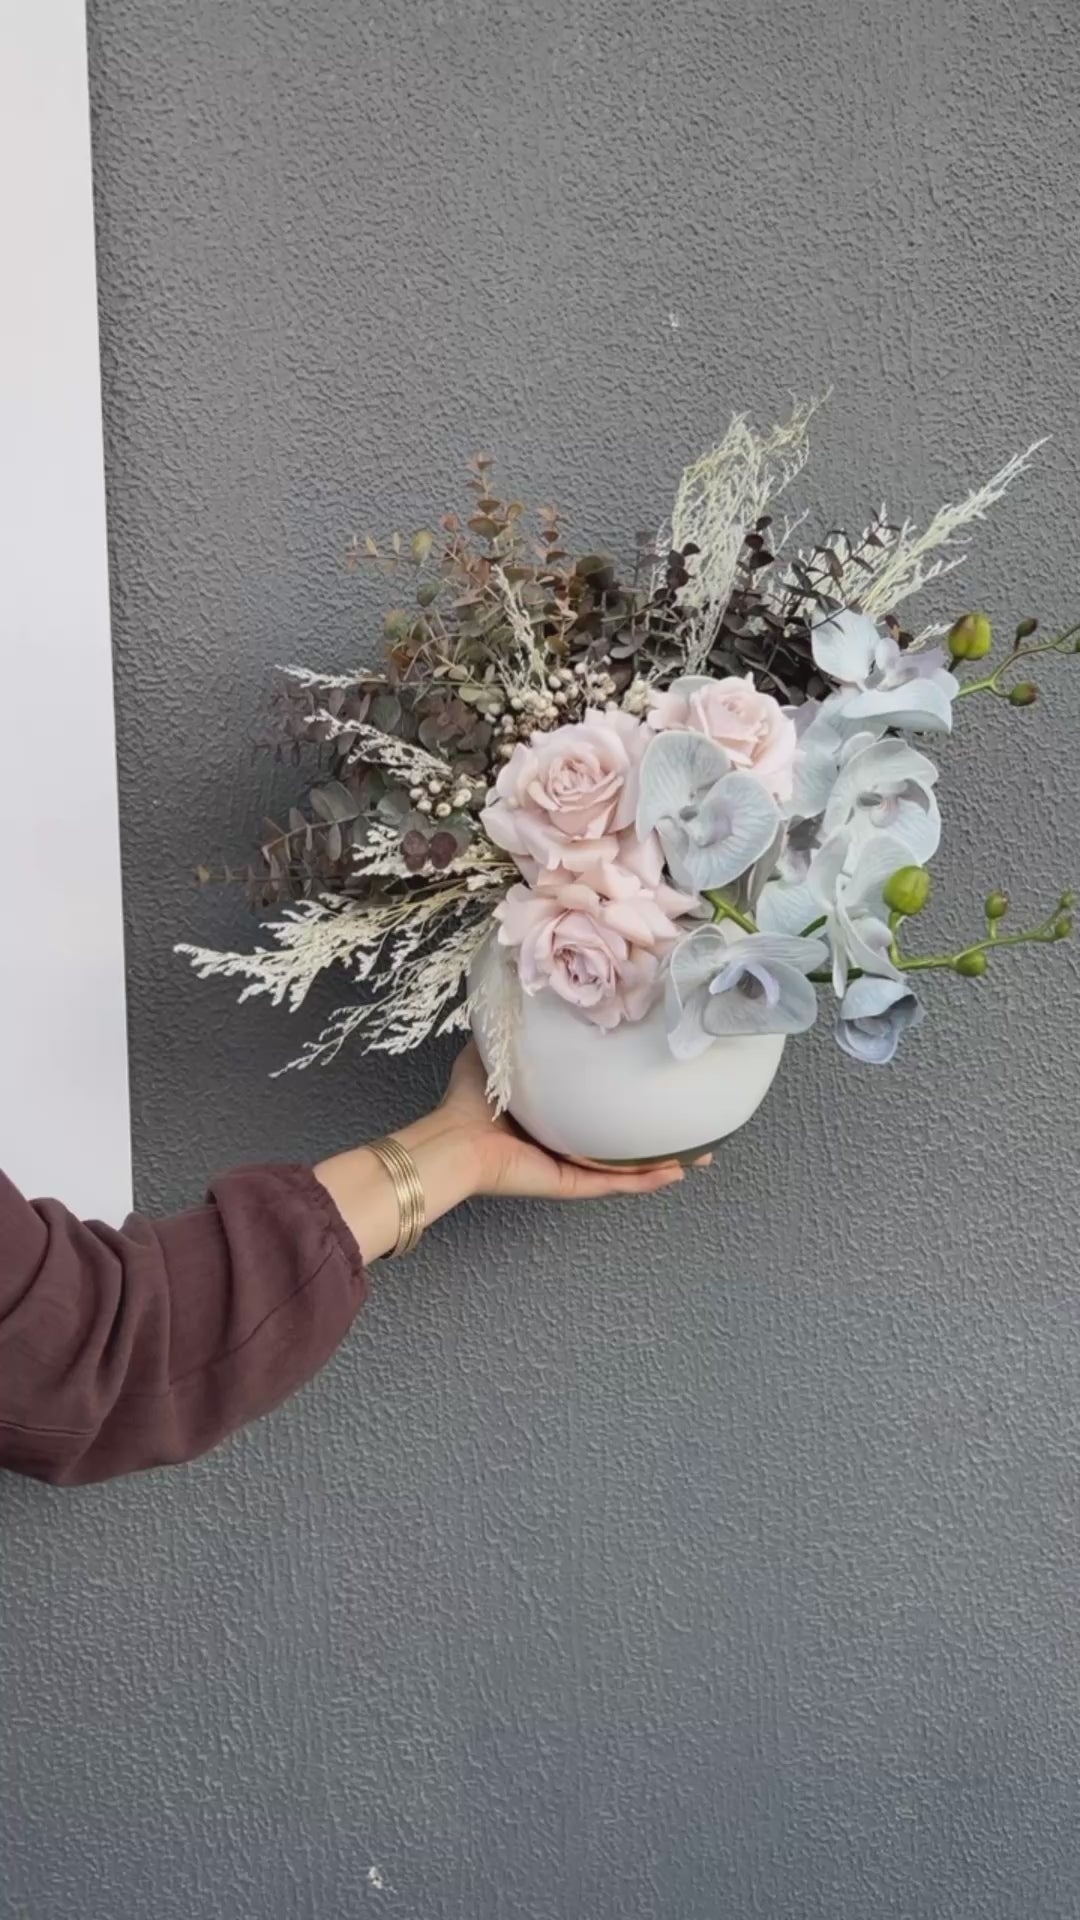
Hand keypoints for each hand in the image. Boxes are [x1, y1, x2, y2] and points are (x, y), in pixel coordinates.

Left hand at [316, 1042, 704, 1263]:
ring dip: (666, 1162)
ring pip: (629, 1168)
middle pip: (624, 1142)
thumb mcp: (495, 1054)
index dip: (629, 1097)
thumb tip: (520, 995)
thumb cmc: (468, 1102)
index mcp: (553, 1115)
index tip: (658, 1080)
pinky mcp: (569, 1183)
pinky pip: (614, 1184)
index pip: (599, 1107)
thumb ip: (512, 1032)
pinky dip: (644, 1181)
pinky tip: (675, 1171)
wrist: (454, 1142)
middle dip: (659, 1136)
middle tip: (694, 1125)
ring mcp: (571, 1167)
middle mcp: (567, 1143)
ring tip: (701, 1152)